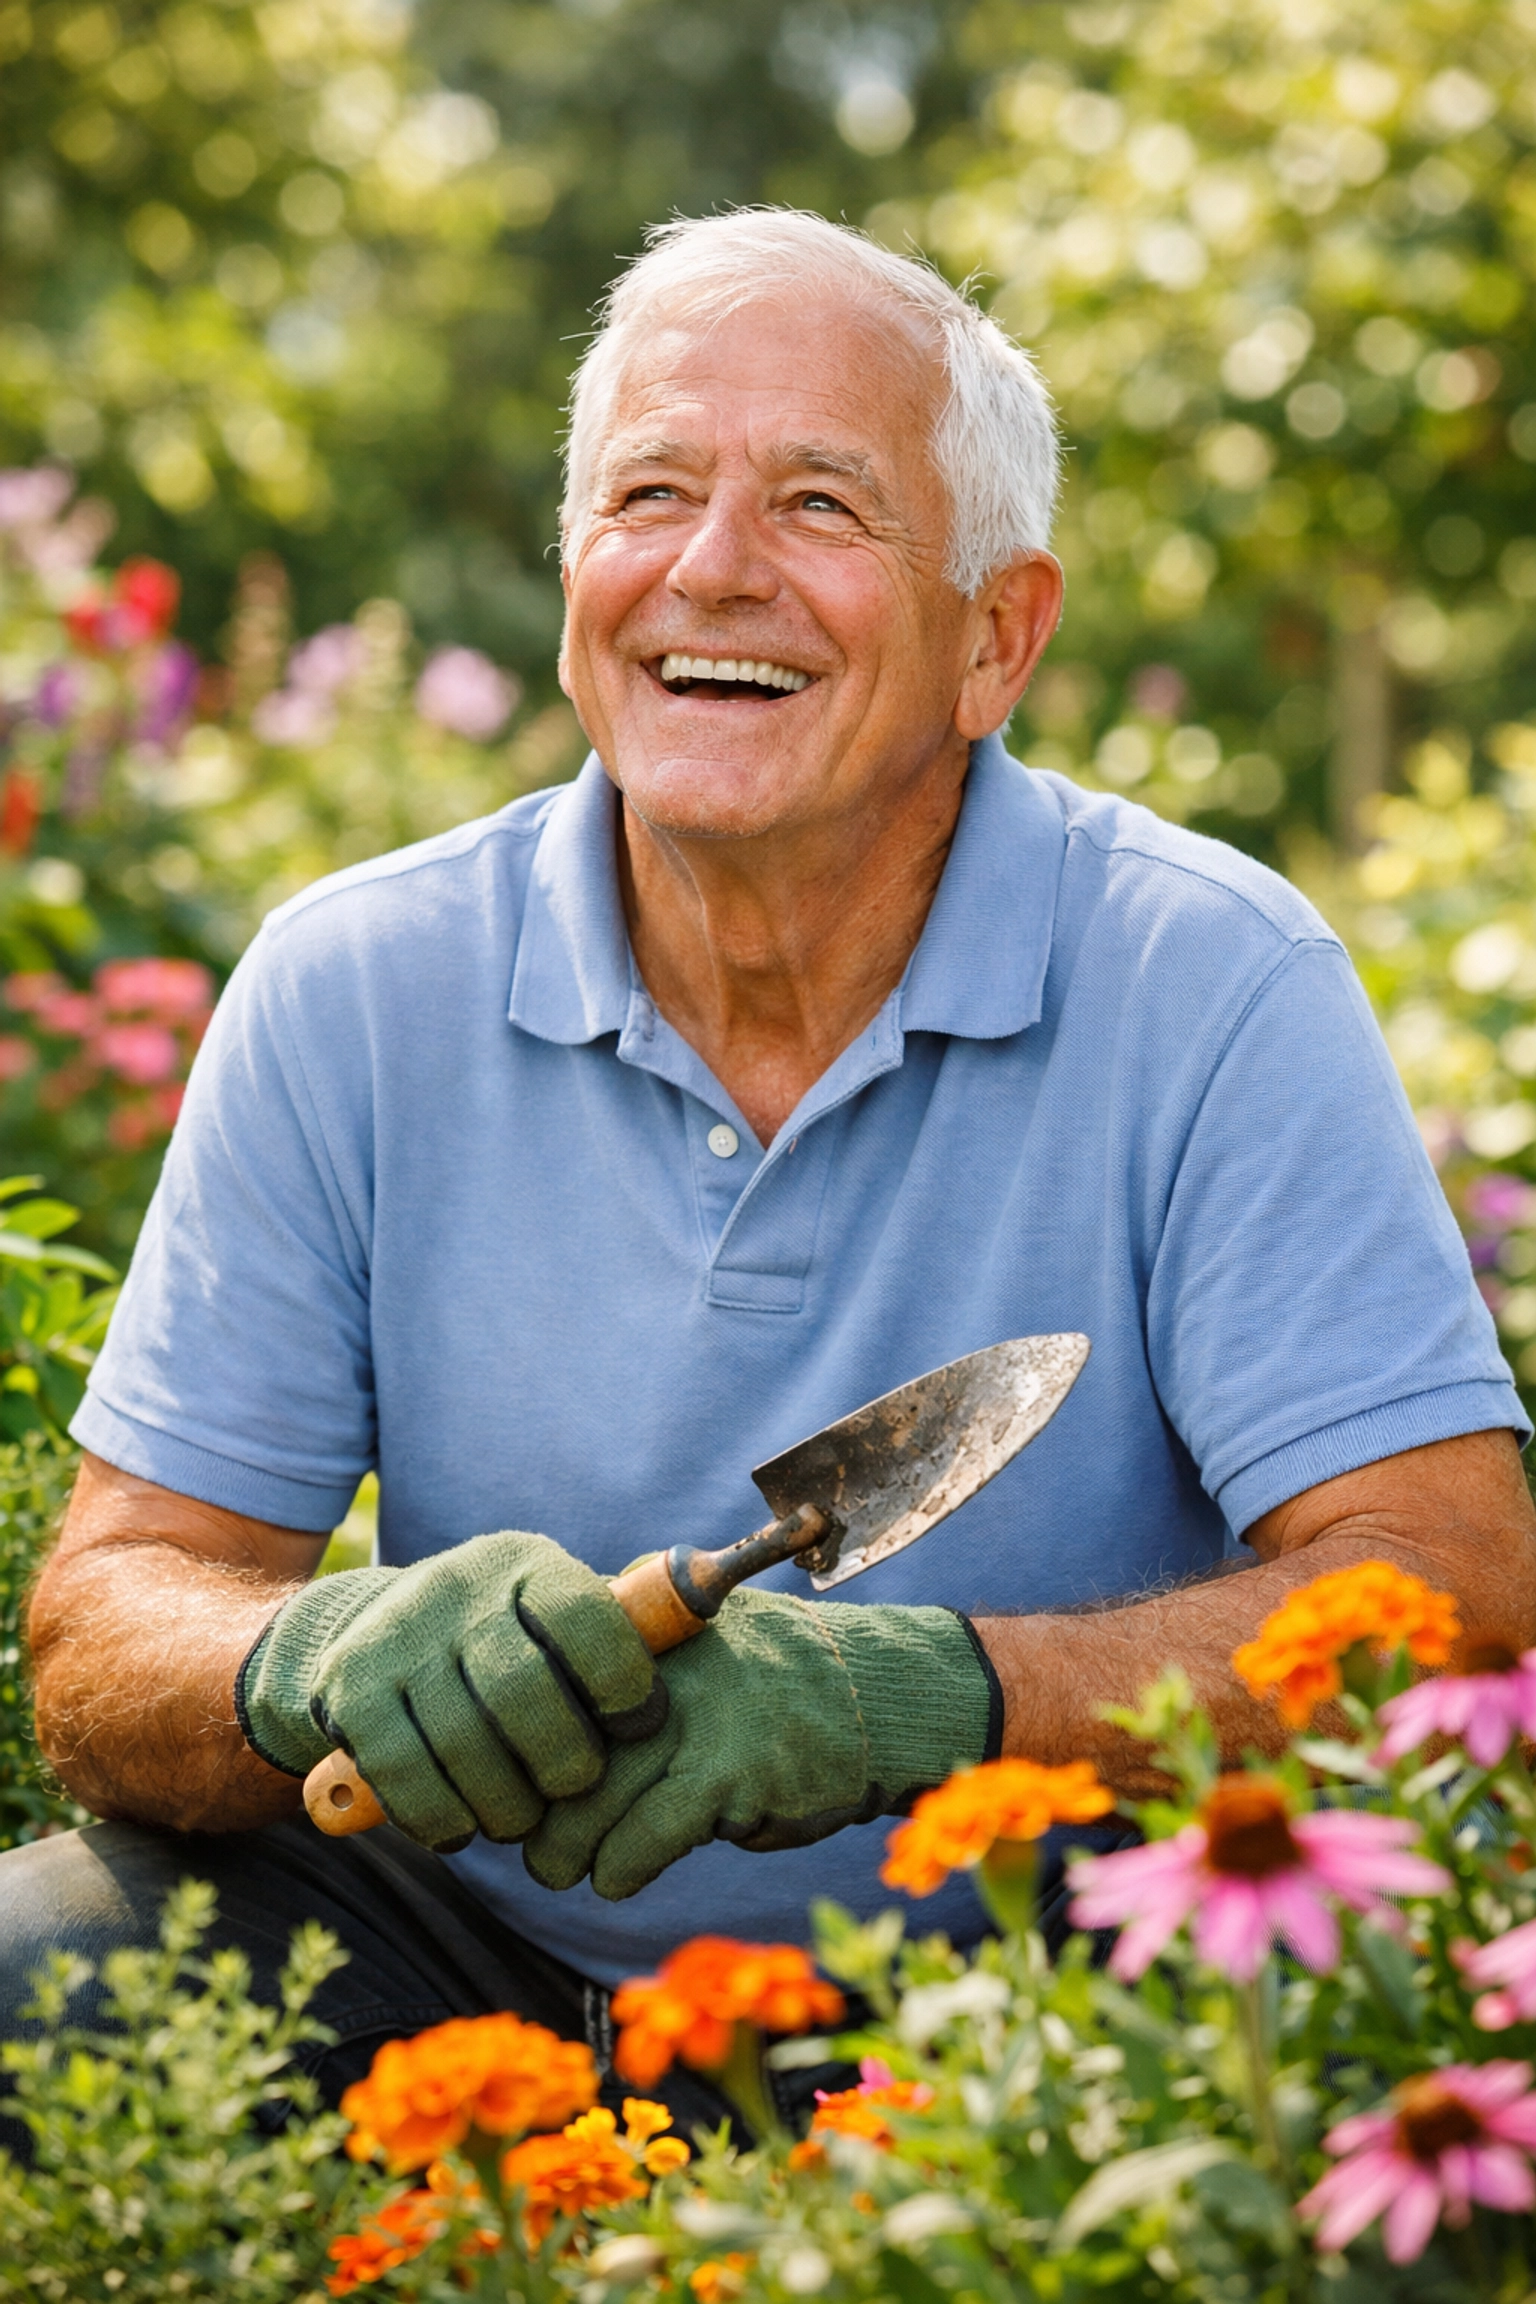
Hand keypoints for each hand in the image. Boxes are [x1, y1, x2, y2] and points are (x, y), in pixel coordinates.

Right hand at [235, 1532, 666, 1851]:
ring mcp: (398, 1634)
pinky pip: (404, 1772)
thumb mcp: (555, 1615)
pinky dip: (441, 1816)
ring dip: (504, 1803)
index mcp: (527, 1562)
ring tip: (522, 1819)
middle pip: (522, 1691)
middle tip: (575, 1786)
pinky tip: (463, 1828)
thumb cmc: (505, 1641)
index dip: (625, 1685)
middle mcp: (460, 1586)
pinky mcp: (348, 1686)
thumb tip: (709, 1606)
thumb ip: (618, 1629)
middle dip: (562, 1759)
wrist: (370, 1633)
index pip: (586, 1618)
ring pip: (464, 1741)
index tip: (641, 1726)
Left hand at [522, 1586, 998, 1899]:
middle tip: (537, 1845)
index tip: (519, 1787)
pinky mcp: (728, 1774)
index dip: (520, 1753)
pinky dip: (619, 1869)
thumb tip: (528, 1704)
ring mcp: (692, 1718)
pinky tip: (620, 1874)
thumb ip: (621, 1657)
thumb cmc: (768, 1682)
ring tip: (570, 1867)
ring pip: (582, 1807)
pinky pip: (639, 1841)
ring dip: (566, 1856)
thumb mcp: (692, 1642)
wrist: (872, 1696)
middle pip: (550, 1757)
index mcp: (637, 1631)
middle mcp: (655, 1666)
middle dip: (534, 1817)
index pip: (540, 1695)